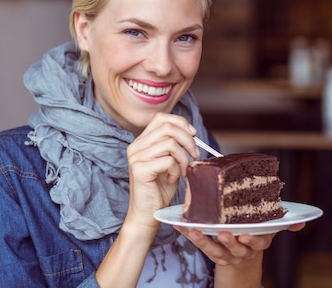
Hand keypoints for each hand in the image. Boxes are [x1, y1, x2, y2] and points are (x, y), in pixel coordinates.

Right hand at [124, 113, 198, 230]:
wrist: (147, 214)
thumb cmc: (160, 189)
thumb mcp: (169, 162)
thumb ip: (174, 145)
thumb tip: (191, 132)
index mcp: (141, 142)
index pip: (161, 118)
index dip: (180, 123)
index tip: (193, 135)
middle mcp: (135, 146)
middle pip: (167, 127)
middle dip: (188, 140)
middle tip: (195, 155)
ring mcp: (136, 157)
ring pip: (170, 143)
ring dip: (183, 158)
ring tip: (182, 171)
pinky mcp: (140, 169)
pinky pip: (168, 160)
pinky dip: (177, 170)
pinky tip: (173, 180)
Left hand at [173, 222, 306, 286]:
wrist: (241, 266)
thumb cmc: (253, 238)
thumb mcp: (268, 232)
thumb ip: (282, 225)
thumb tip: (301, 223)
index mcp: (258, 241)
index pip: (258, 241)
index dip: (252, 239)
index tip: (245, 234)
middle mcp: (243, 250)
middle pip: (237, 247)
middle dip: (230, 241)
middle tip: (223, 234)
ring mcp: (226, 254)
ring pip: (215, 250)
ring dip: (204, 241)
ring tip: (195, 231)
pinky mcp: (211, 253)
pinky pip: (199, 245)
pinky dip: (188, 235)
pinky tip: (178, 225)